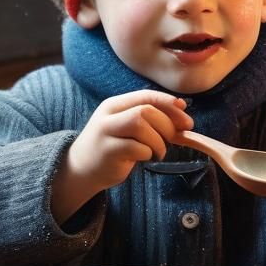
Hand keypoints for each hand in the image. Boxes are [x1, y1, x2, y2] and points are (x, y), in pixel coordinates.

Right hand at [52, 91, 192, 223]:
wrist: (81, 169)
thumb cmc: (112, 147)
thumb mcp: (126, 127)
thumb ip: (148, 119)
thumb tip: (182, 115)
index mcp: (114, 105)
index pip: (146, 95)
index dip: (168, 102)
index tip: (185, 112)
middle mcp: (108, 115)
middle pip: (145, 110)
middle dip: (167, 124)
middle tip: (174, 138)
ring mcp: (106, 132)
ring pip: (140, 124)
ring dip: (158, 140)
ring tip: (158, 152)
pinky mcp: (108, 151)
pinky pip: (137, 148)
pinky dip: (148, 153)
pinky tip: (145, 158)